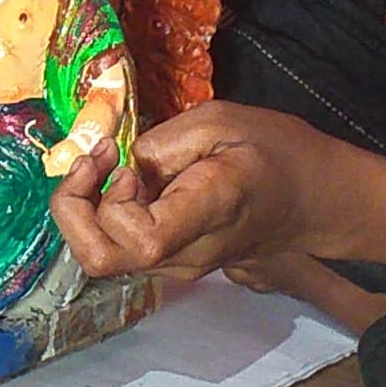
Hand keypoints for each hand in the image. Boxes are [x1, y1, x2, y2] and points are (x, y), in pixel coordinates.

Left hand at [50, 102, 331, 280]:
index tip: (121, 161)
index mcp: (207, 213)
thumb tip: (119, 164)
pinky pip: (116, 245)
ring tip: (110, 161)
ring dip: (86, 206)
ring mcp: (176, 265)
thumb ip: (164, 142)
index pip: (141, 241)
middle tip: (98, 158)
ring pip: (101, 255)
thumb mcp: (221, 122)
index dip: (110, 203)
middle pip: (101, 258)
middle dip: (75, 207)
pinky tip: (124, 179)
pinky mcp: (168, 261)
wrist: (311, 198)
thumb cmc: (273, 151)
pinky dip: (102, 212)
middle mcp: (186, 254)